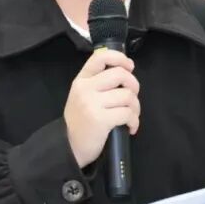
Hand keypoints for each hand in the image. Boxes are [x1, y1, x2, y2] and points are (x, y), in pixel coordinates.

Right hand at [64, 49, 139, 167]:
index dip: (119, 58)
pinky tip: (130, 127)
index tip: (129, 67)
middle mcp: (85, 88)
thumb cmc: (80, 121)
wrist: (69, 146)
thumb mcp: (82, 96)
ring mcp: (92, 104)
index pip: (101, 57)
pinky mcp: (100, 120)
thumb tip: (125, 72)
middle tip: (132, 97)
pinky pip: (127, 114)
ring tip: (131, 116)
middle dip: (134, 85)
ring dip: (135, 107)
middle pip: (120, 74)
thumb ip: (98, 83)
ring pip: (127, 95)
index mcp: (81, 80)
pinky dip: (134, 121)